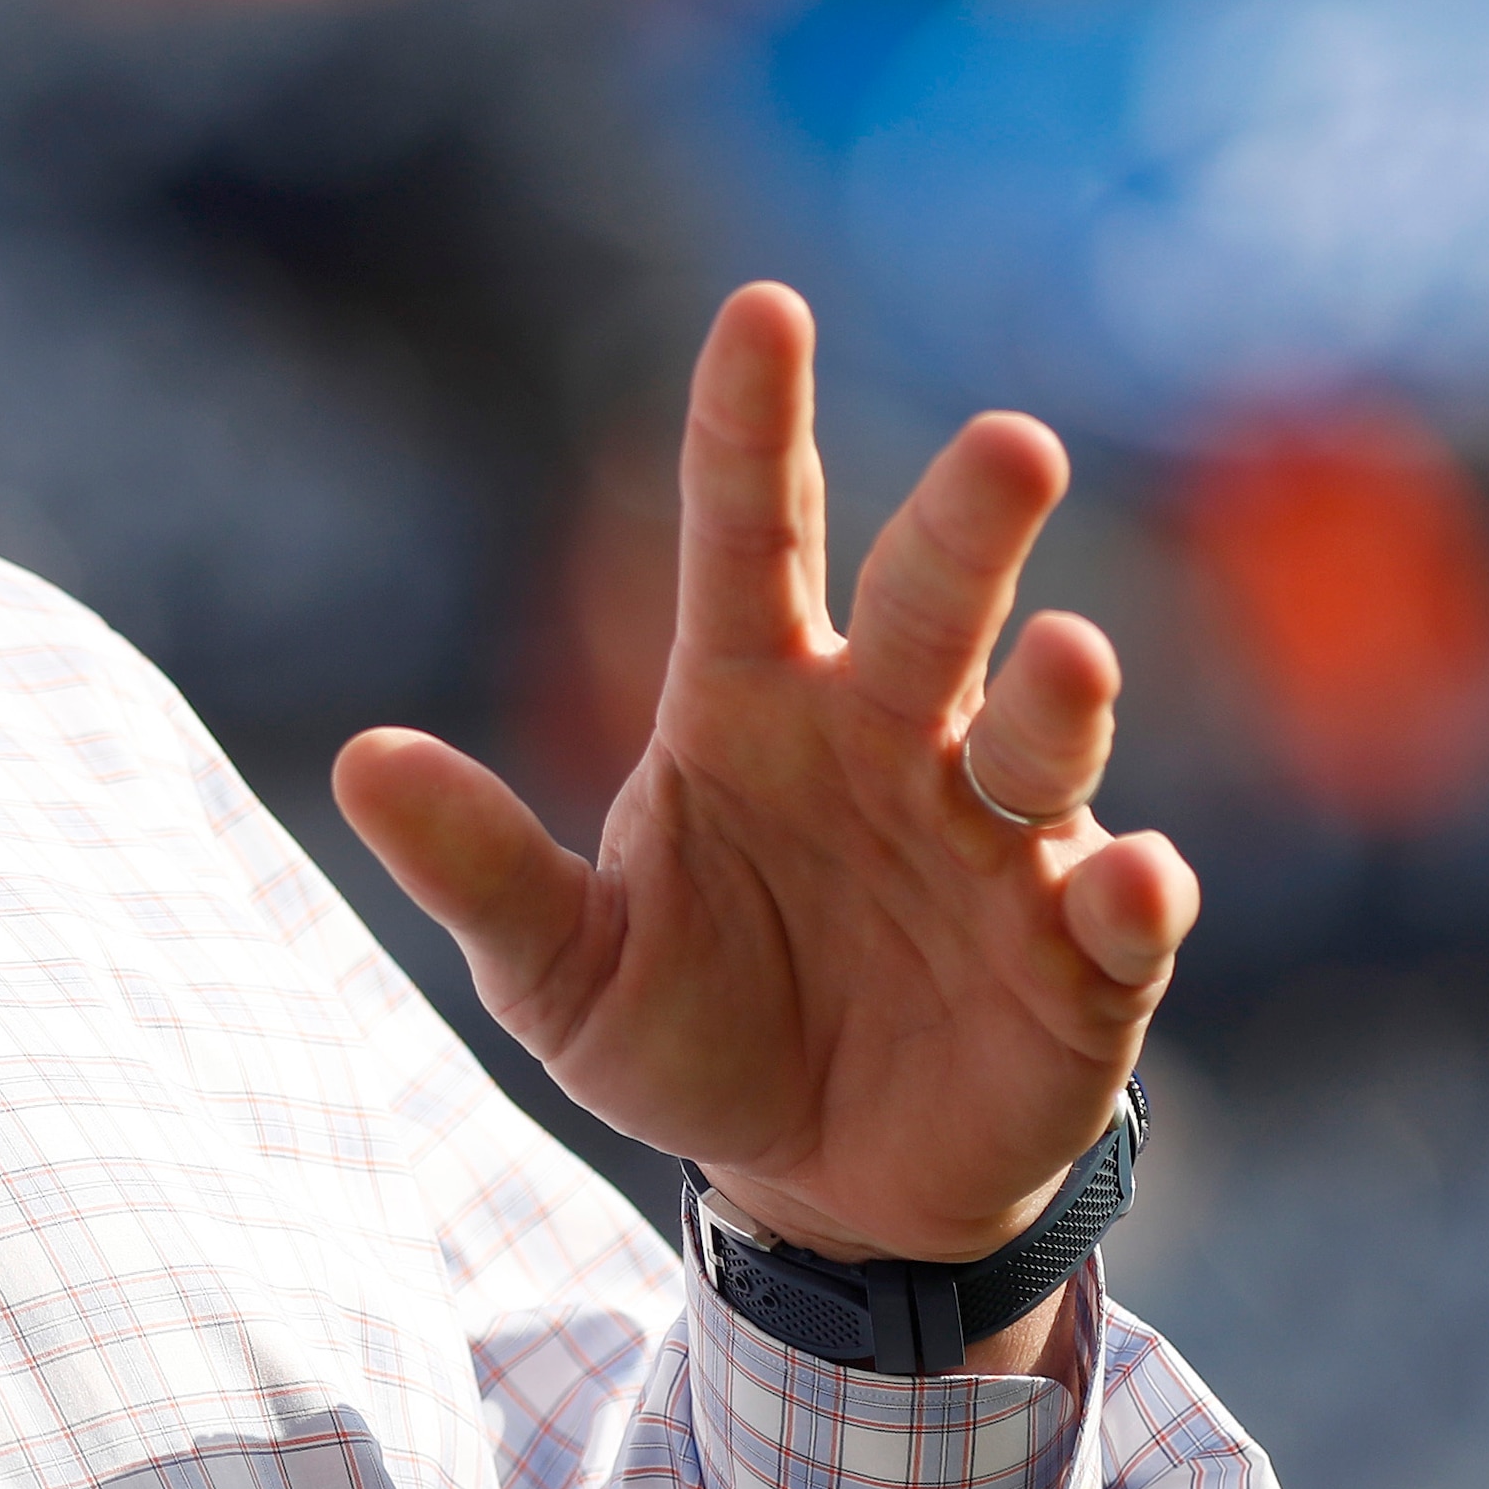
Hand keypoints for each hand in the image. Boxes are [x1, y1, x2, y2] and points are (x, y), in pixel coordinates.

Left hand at [336, 283, 1189, 1368]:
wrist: (814, 1182)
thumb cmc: (686, 1029)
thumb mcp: (556, 966)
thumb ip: (476, 866)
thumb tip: (356, 758)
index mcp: (750, 707)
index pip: (750, 534)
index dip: (754, 424)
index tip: (763, 307)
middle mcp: (887, 742)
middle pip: (928, 605)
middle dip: (969, 524)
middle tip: (1008, 441)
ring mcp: (996, 841)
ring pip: (1040, 735)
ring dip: (1059, 694)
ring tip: (1065, 651)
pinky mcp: (1082, 957)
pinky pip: (1119, 907)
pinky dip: (1133, 891)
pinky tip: (1130, 880)